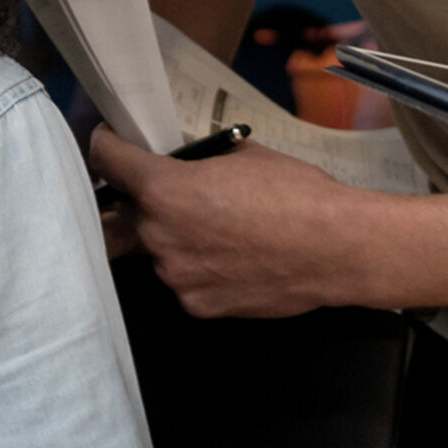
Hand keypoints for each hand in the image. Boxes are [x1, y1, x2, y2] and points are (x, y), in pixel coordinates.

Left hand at [90, 128, 382, 318]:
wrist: (341, 249)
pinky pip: (184, 280)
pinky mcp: (196, 304)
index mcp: (163, 189)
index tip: (110, 143)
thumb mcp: (243, 156)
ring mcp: (175, 274)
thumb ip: (199, 160)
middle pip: (129, 211)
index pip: (106, 160)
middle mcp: (157, 234)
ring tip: (218, 232)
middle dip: (145, 200)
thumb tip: (185, 161)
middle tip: (177, 195)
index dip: (106, 147)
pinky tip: (231, 260)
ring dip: (173, 238)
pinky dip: (198, 268)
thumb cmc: (297, 193)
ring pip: (157, 249)